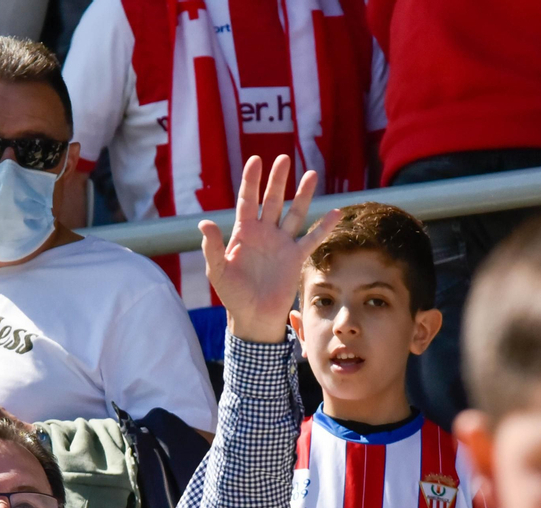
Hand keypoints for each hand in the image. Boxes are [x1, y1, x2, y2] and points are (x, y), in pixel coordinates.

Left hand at [197, 155, 342, 343]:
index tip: (256, 159)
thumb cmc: (232, 294)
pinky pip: (312, 239)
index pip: (248, 200)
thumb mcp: (217, 270)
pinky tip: (336, 213)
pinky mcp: (296, 257)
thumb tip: (204, 223)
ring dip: (303, 195)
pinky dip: (324, 227)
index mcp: (243, 233)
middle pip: (272, 200)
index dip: (251, 180)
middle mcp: (264, 233)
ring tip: (312, 174)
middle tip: (284, 158)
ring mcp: (281, 244)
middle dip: (278, 180)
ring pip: (294, 213)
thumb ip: (212, 247)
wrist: (253, 316)